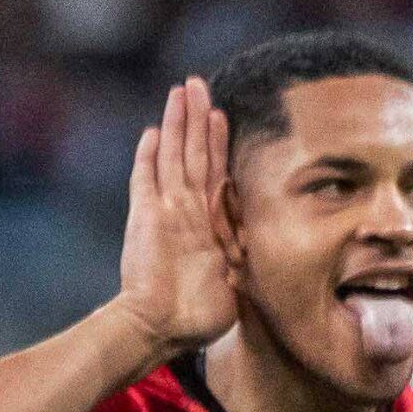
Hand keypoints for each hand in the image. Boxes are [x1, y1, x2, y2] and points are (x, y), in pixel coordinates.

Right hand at [113, 78, 236, 356]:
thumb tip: (268, 253)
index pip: (213, 171)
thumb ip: (244, 259)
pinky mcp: (144, 217)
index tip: (221, 114)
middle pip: (192, 153)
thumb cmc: (197, 316)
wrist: (161, 327)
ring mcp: (163, 210)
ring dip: (177, 123)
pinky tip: (152, 130)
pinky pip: (145, 179)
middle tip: (198, 84)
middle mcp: (183, 210)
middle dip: (196, 118)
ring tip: (181, 91)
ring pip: (173, 156)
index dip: (217, 142)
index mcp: (205, 222)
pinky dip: (148, 156)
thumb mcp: (234, 282)